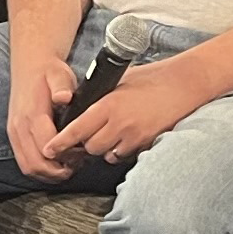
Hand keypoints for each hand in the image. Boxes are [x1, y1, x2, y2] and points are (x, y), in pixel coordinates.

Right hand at [7, 57, 85, 182]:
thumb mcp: (59, 74)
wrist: (29, 66)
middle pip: (36, 163)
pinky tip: (55, 164)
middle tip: (76, 166)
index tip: (81, 155)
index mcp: (32, 114)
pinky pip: (24, 163)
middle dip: (58, 171)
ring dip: (49, 174)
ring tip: (67, 167)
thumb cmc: (48, 72)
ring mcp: (14, 133)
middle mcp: (19, 126)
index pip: (47, 147)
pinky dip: (40, 170)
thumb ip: (62, 86)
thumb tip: (64, 97)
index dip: (65, 156)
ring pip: (28, 167)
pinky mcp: (14, 136)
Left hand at [66, 51, 209, 165]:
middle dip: (85, 143)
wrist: (183, 85)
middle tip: (88, 133)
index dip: (61, 142)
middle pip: (89, 147)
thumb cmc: (150, 78)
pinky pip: (124, 155)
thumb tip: (79, 108)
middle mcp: (119, 124)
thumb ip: (99, 98)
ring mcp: (134, 136)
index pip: (77, 129)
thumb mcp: (118, 83)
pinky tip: (125, 136)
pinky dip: (119, 150)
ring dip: (103, 147)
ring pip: (106, 154)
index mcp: (108, 105)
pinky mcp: (146, 144)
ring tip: (110, 131)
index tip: (49, 149)